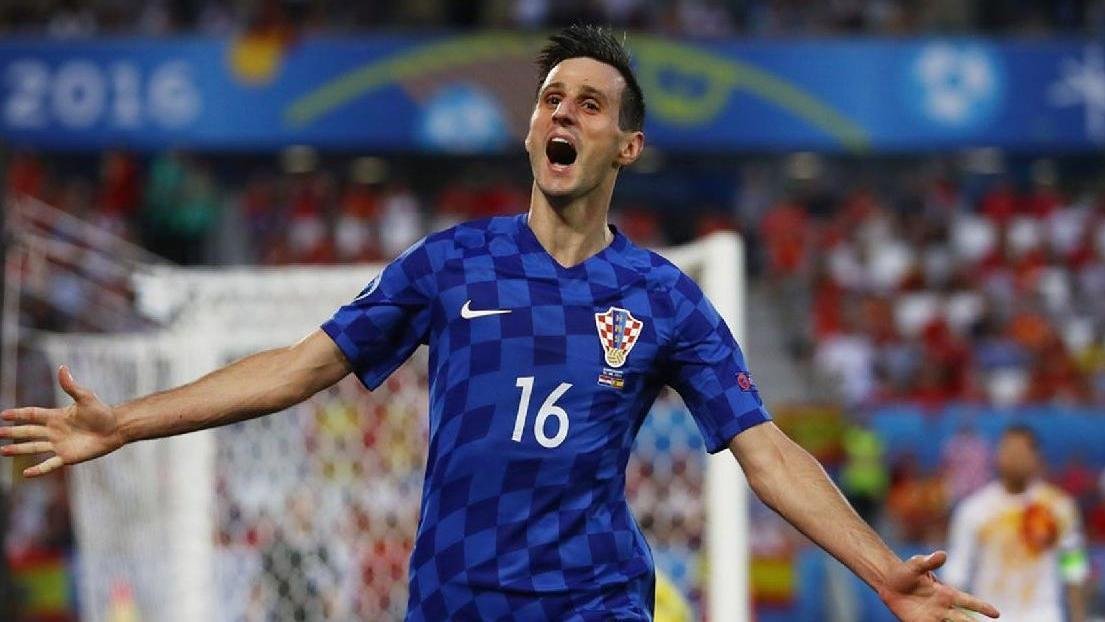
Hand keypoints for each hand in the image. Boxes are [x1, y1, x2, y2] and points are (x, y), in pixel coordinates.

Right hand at [0, 366, 124, 476]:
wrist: (116, 429)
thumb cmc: (101, 412)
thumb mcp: (85, 397)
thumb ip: (70, 386)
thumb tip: (62, 368)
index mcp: (56, 416)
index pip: (32, 414)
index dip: (18, 414)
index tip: (3, 415)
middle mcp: (55, 431)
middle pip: (28, 431)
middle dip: (13, 432)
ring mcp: (59, 444)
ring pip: (34, 447)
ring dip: (18, 449)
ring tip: (3, 451)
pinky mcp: (67, 457)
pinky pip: (49, 464)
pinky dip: (38, 469)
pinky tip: (25, 473)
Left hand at [879, 551, 999, 620]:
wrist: (889, 584)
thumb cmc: (906, 572)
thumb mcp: (916, 564)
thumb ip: (929, 562)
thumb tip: (942, 554)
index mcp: (946, 593)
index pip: (968, 601)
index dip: (982, 607)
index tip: (996, 614)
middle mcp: (943, 608)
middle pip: (963, 620)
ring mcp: (933, 617)